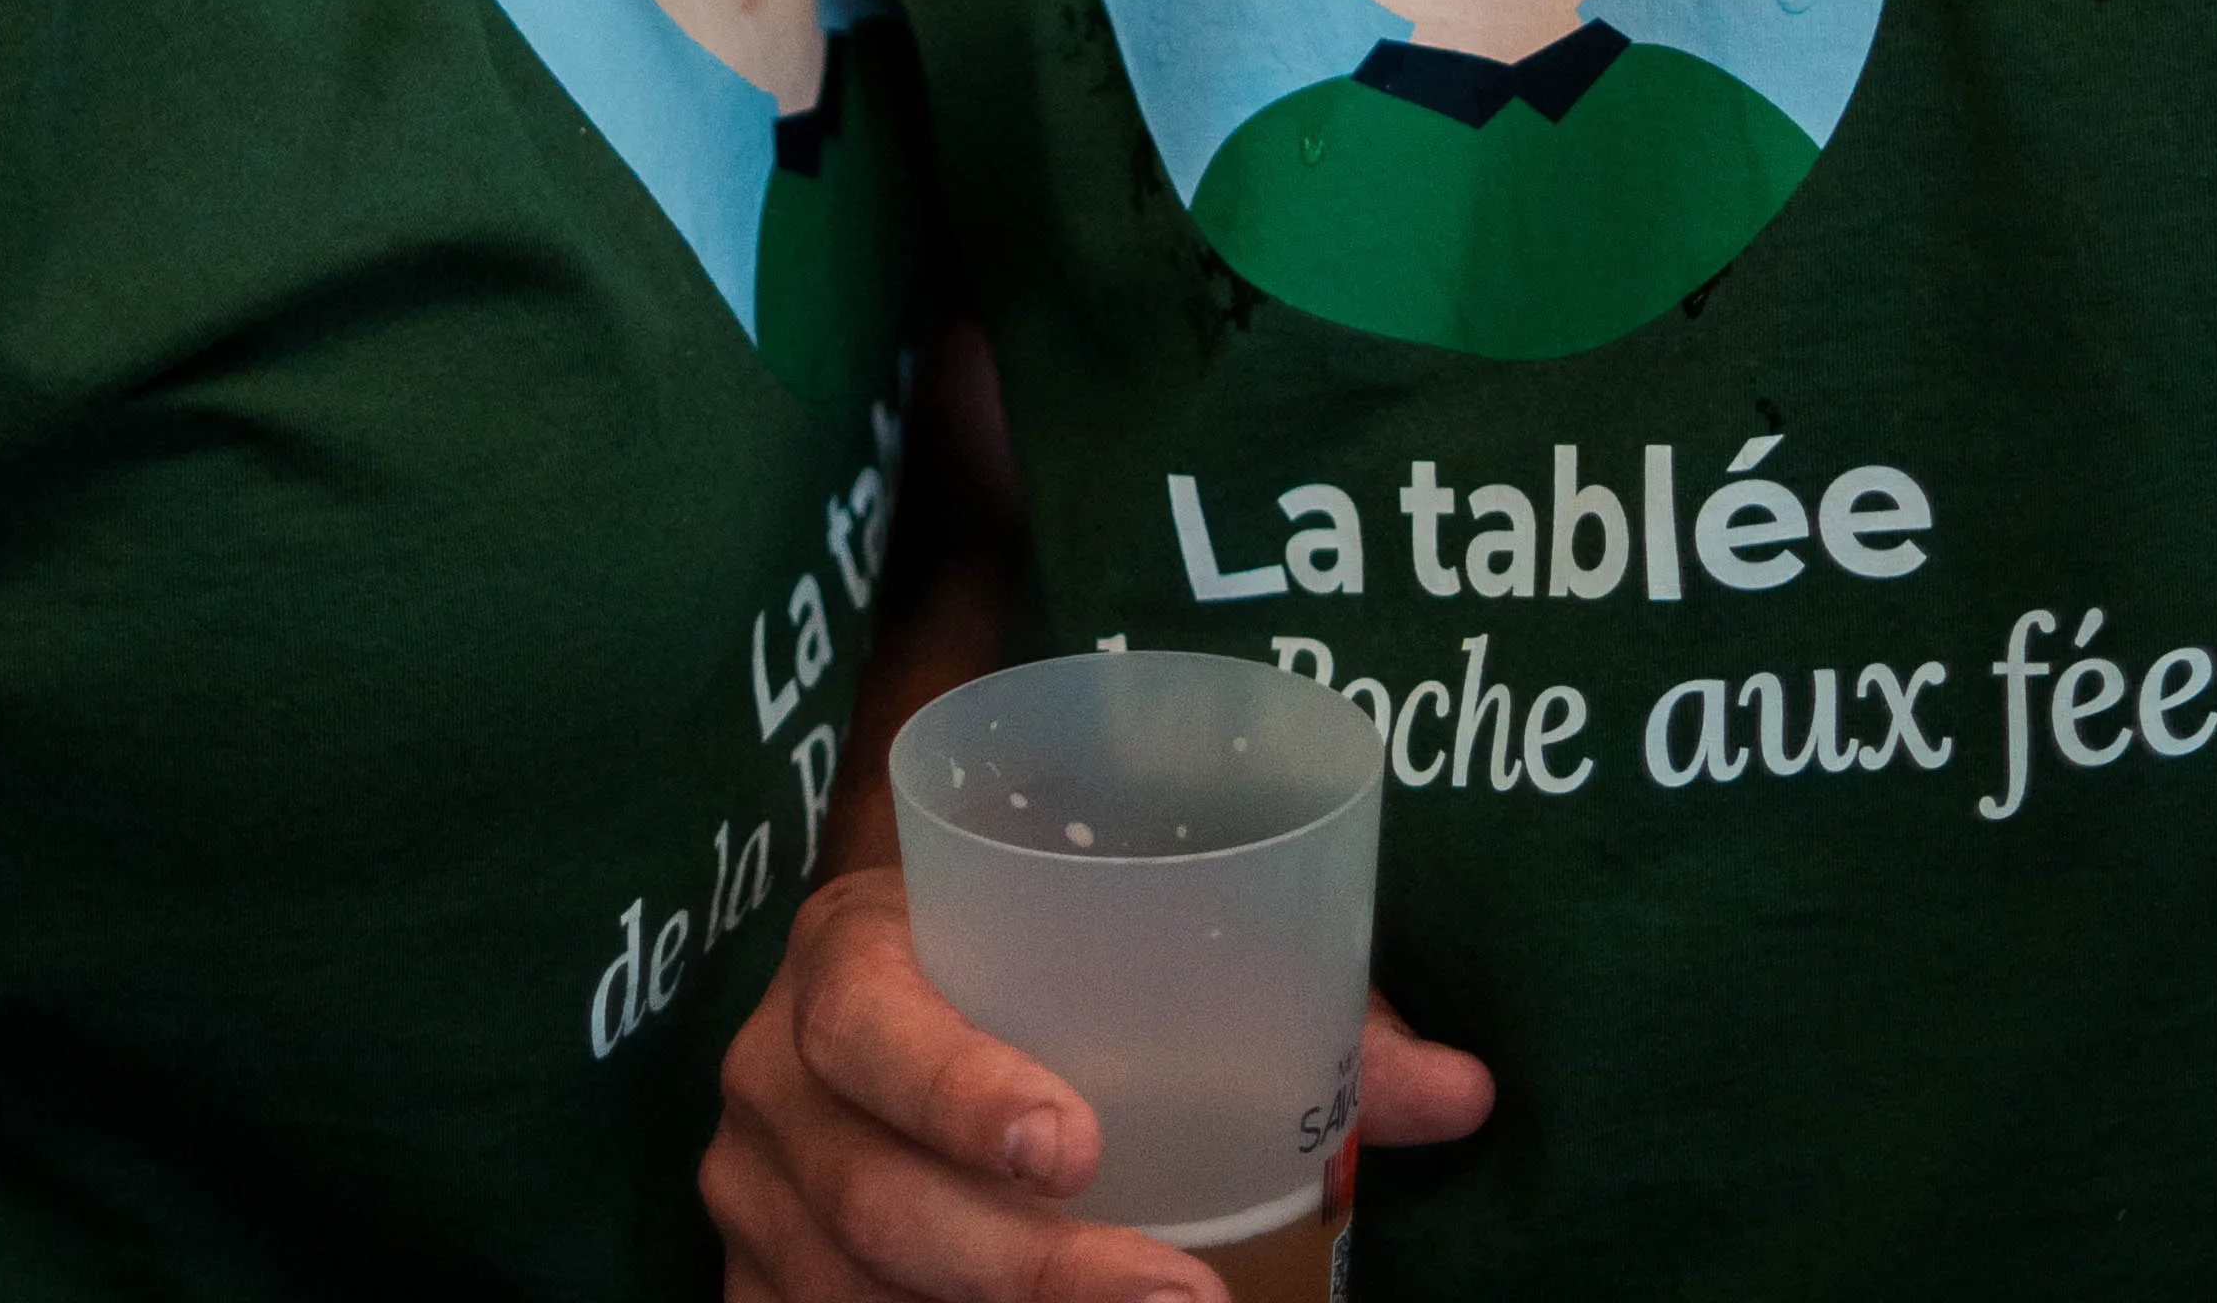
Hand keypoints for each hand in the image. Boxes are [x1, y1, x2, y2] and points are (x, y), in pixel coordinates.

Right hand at [707, 863, 1491, 1300]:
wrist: (886, 988)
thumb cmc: (1030, 966)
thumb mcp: (1127, 949)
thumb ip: (1292, 1014)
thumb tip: (1463, 1093)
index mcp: (847, 955)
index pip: (873, 1022)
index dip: (957, 1087)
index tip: (1077, 1145)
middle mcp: (775, 1076)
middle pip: (876, 1199)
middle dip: (1026, 1270)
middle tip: (1176, 1298)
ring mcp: (752, 1197)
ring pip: (849, 1296)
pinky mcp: (756, 1286)